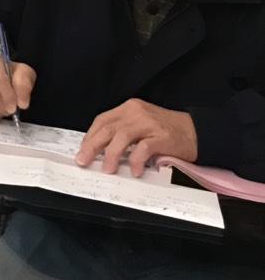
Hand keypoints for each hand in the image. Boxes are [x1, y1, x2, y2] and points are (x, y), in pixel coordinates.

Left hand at [75, 98, 197, 176]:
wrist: (196, 132)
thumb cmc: (167, 131)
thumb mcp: (141, 124)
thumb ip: (123, 132)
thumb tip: (100, 150)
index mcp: (129, 109)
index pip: (102, 121)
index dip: (90, 136)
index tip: (83, 150)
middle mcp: (136, 113)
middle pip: (107, 128)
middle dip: (92, 146)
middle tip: (83, 161)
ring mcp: (149, 124)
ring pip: (121, 137)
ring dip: (111, 155)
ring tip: (108, 169)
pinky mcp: (162, 137)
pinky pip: (143, 148)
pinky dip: (135, 160)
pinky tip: (134, 170)